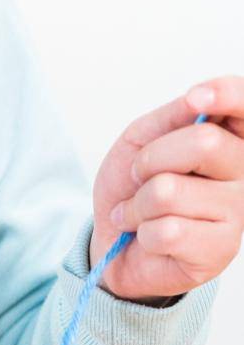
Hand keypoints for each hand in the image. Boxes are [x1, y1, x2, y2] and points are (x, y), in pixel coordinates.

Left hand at [89, 80, 243, 301]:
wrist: (113, 240)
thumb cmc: (131, 188)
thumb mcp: (141, 140)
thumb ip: (172, 116)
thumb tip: (197, 100)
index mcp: (227, 139)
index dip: (227, 95)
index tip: (196, 99)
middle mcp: (241, 172)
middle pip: (205, 144)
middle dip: (150, 160)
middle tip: (139, 177)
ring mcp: (237, 211)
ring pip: (171, 191)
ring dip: (138, 205)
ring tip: (139, 213)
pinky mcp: (221, 249)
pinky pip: (168, 231)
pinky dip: (143, 232)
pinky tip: (149, 237)